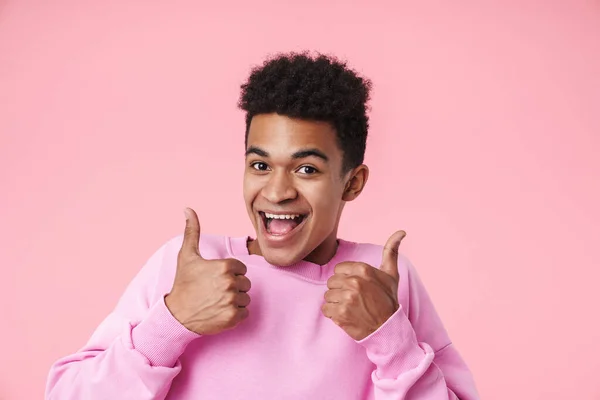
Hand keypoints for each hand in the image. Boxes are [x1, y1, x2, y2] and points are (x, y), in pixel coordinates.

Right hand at [165, 208, 251, 334]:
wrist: (176, 315)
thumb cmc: (183, 284)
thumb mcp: (186, 256)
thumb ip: (192, 231)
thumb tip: (188, 209)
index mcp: (225, 266)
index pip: (241, 269)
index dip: (230, 274)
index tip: (215, 279)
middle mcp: (230, 283)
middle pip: (245, 283)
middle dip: (233, 287)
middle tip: (215, 291)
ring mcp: (232, 301)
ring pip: (245, 298)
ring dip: (235, 301)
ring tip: (217, 301)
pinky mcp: (232, 318)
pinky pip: (245, 313)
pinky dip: (235, 314)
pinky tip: (220, 311)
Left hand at [321, 230, 405, 339]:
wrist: (388, 328)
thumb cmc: (388, 300)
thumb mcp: (391, 274)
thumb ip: (391, 251)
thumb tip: (401, 231)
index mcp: (363, 270)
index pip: (338, 269)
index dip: (345, 279)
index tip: (356, 287)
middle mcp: (354, 282)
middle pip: (331, 282)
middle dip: (340, 290)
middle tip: (354, 299)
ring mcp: (347, 299)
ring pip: (327, 296)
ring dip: (336, 303)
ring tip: (350, 307)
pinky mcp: (341, 314)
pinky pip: (325, 309)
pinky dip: (332, 314)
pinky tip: (345, 315)